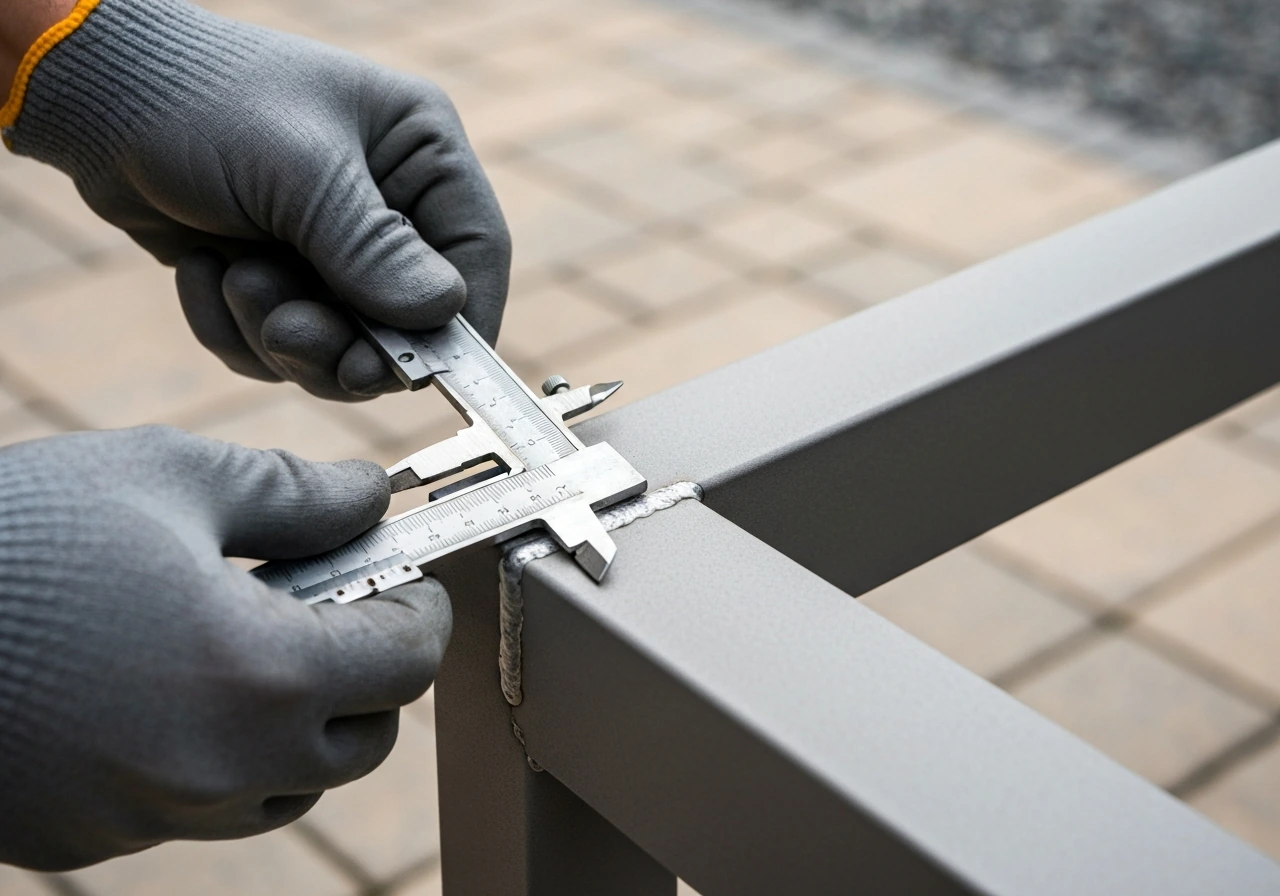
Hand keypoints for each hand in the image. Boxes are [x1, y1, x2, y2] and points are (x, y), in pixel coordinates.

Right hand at [0, 427, 450, 869]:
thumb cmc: (15, 535)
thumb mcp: (168, 476)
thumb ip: (293, 494)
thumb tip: (370, 496)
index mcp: (259, 674)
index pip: (405, 663)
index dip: (419, 613)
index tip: (407, 581)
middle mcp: (220, 768)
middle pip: (361, 742)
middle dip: (367, 674)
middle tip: (332, 609)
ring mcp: (151, 817)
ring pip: (286, 790)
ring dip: (298, 727)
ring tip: (246, 646)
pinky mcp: (89, 839)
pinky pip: (195, 809)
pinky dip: (212, 758)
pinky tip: (163, 689)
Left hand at [4, 0, 509, 399]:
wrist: (92, 99)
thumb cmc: (201, 101)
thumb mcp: (297, 172)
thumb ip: (372, 249)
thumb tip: (440, 316)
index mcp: (420, 154)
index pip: (476, 254)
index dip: (458, 324)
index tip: (422, 371)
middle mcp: (388, 205)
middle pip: (407, 320)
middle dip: (342, 340)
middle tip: (288, 331)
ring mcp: (332, 249)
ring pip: (341, 347)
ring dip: (280, 334)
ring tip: (235, 278)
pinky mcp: (280, 280)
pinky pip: (280, 348)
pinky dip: (235, 330)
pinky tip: (203, 271)